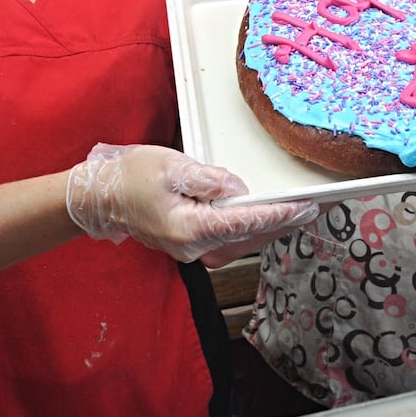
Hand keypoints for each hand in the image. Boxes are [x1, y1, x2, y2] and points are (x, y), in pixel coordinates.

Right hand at [66, 143, 318, 261]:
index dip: (279, 214)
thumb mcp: (171, 166)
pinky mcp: (190, 245)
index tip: (305, 208)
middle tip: (318, 209)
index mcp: (190, 228)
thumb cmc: (130, 177)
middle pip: (250, 236)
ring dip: (272, 227)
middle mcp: (194, 247)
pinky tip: (270, 218)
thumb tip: (239, 189)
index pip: (245, 222)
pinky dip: (253, 228)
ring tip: (302, 212)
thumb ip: (208, 179)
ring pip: (242, 240)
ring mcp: (192, 250)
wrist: (98, 198)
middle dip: (284, 222)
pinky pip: (230, 238)